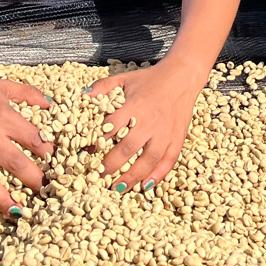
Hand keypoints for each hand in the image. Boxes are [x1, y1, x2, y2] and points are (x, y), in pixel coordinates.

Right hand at [0, 58, 54, 218]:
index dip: (48, 153)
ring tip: (18, 212)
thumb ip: (28, 93)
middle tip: (46, 192)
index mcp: (3, 117)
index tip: (56, 163)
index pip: (34, 140)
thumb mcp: (3, 86)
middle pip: (16, 165)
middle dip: (35, 181)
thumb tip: (50, 104)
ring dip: (4, 201)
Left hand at [86, 57, 208, 190]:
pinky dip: (157, 176)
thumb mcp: (124, 79)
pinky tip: (145, 186)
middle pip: (128, 148)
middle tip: (98, 176)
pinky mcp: (177, 139)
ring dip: (132, 177)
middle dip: (111, 165)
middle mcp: (150, 121)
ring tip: (117, 189)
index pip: (111, 127)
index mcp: (135, 105)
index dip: (97, 142)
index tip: (87, 153)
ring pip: (148, 160)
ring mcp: (165, 132)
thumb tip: (82, 97)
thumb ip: (103, 87)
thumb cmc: (150, 79)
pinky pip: (168, 161)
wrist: (183, 76)